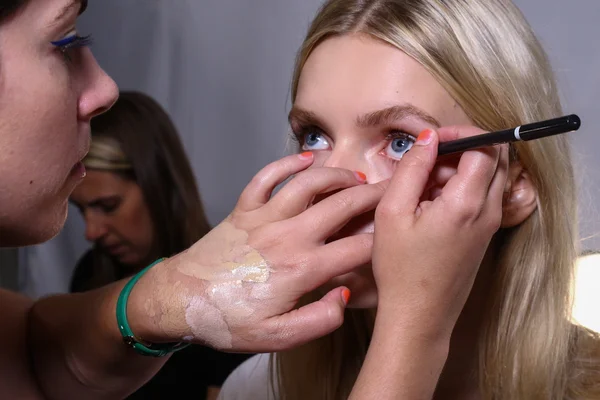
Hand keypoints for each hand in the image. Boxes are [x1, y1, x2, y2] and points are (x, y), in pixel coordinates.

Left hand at [129, 152, 384, 351]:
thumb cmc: (227, 321)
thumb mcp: (275, 337)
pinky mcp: (243, 209)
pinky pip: (267, 177)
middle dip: (373, 195)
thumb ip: (316, 321)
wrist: (179, 299)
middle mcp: (287, 235)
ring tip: (356, 177)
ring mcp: (264, 217)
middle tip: (393, 189)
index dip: (384, 239)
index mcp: (301, 268)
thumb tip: (344, 296)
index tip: (399, 233)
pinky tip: (305, 158)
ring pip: (309, 183)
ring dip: (336, 176)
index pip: (356, 248)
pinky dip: (287, 163)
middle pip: (341, 205)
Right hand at [372, 128, 508, 338]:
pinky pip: (483, 197)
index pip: (486, 147)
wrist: (418, 315)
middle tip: (430, 160)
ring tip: (424, 186)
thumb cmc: (401, 269)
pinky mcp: (484, 235)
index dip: (461, 133)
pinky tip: (431, 205)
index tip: (434, 139)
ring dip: (462, 169)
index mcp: (467, 203)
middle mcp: (488, 212)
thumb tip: (428, 137)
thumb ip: (412, 169)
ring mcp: (490, 225)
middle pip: (496, 159)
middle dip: (464, 148)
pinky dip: (462, 188)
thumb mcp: (392, 212)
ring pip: (490, 177)